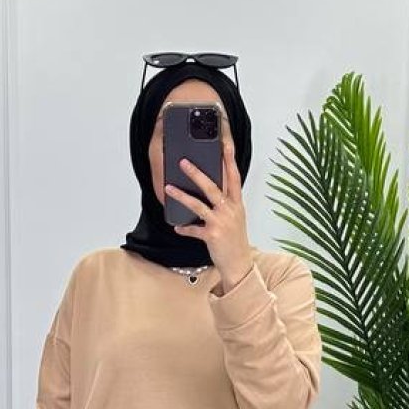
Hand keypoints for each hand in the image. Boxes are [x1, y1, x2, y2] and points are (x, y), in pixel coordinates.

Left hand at [164, 136, 253, 287]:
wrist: (239, 264)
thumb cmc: (236, 240)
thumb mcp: (236, 218)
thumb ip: (226, 203)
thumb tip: (209, 190)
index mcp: (237, 204)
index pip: (234, 176)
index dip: (229, 159)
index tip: (225, 144)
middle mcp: (230, 210)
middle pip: (212, 186)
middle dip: (196, 173)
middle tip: (183, 162)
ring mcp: (221, 222)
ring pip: (198, 205)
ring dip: (182, 196)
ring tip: (169, 188)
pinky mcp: (212, 235)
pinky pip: (193, 229)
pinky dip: (184, 228)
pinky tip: (177, 227)